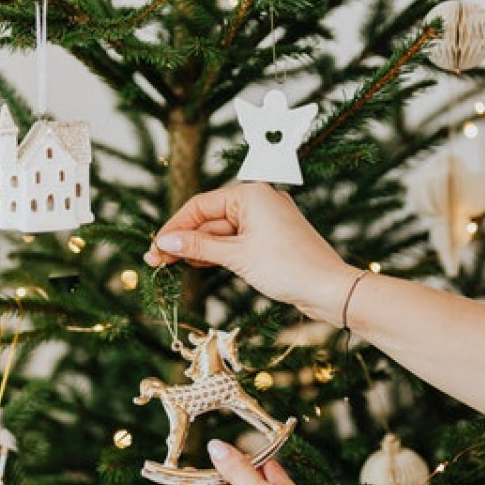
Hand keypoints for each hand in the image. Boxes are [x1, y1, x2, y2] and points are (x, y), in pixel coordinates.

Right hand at [144, 182, 358, 325]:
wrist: (330, 289)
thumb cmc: (288, 267)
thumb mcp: (237, 256)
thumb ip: (199, 247)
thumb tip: (165, 243)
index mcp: (251, 194)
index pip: (200, 205)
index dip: (174, 227)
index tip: (154, 249)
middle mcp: (259, 201)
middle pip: (209, 218)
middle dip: (183, 240)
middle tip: (155, 262)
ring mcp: (266, 221)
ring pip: (221, 232)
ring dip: (198, 249)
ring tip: (169, 267)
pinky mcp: (271, 240)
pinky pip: (236, 242)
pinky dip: (217, 253)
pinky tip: (196, 265)